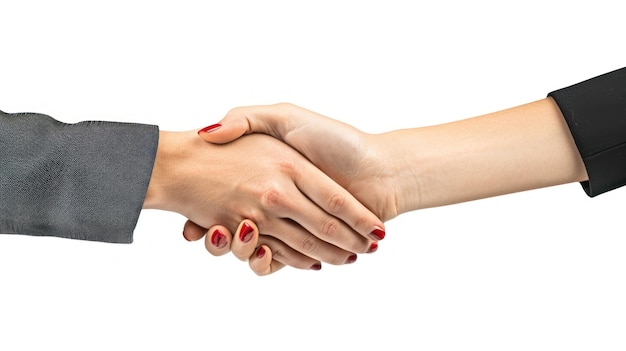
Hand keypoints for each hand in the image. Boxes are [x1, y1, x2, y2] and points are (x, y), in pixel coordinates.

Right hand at [189, 103, 400, 273]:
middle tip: (202, 228)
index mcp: (267, 176)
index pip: (229, 191)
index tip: (185, 205)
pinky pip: (275, 261)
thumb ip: (249, 117)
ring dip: (238, 247)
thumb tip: (210, 133)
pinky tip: (261, 250)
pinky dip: (264, 261)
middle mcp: (275, 202)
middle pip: (236, 222)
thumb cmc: (337, 141)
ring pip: (251, 246)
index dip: (203, 203)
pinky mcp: (303, 247)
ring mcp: (288, 226)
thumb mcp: (286, 117)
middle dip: (216, 231)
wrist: (380, 171)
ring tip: (232, 235)